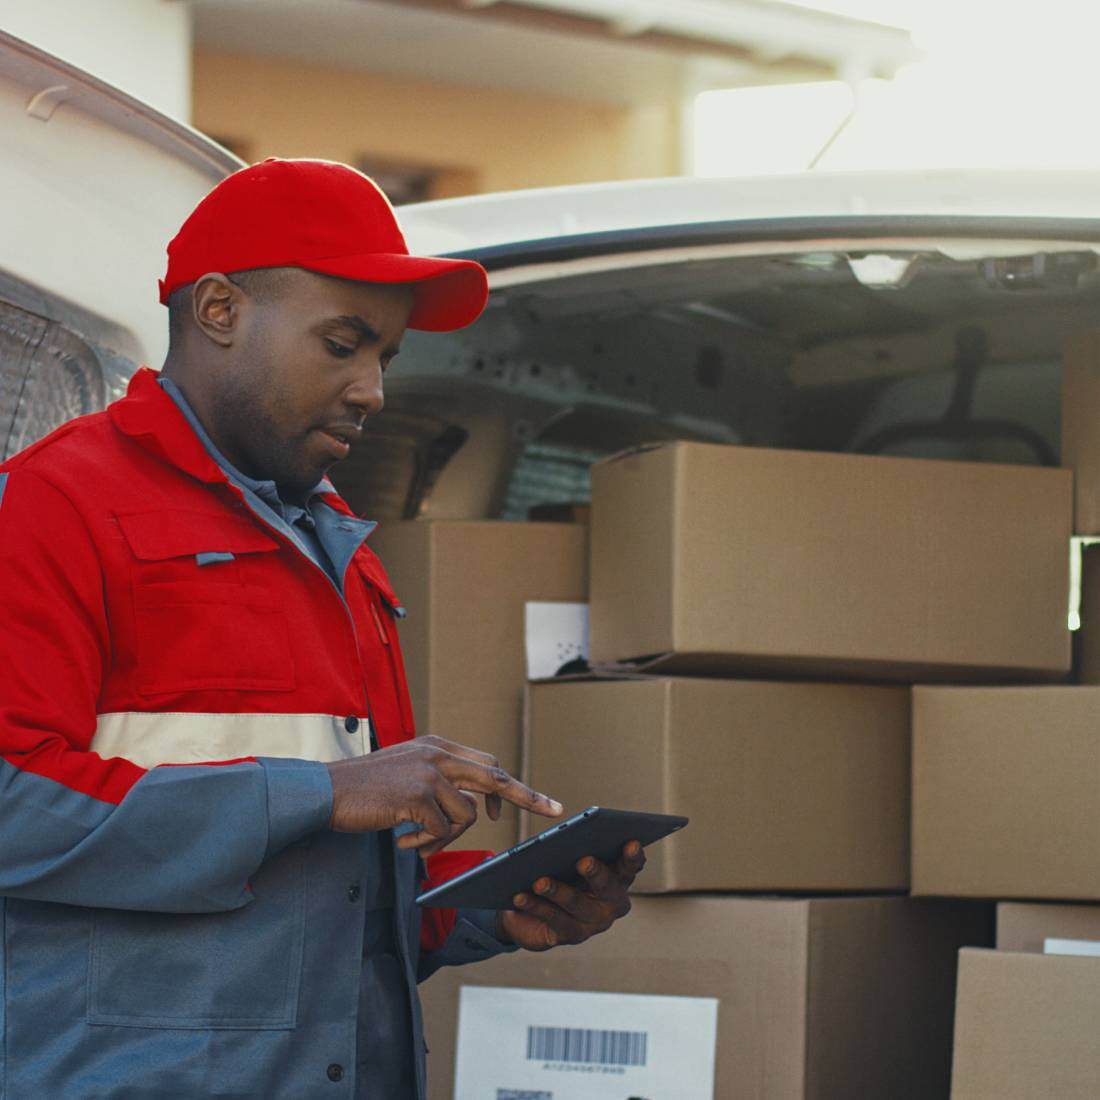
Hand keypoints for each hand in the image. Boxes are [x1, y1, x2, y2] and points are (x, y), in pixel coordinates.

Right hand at [326, 735, 561, 856]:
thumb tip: (471, 805)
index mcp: (437, 747)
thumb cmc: (363, 789)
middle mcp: (437, 755)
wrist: (325, 791)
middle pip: (495, 777)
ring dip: (444, 839)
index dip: (510, 785)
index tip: (538, 799)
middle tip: (553, 809)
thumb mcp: (406, 771)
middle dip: (527, 795)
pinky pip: (440, 831)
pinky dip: (423, 845)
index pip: (487, 763)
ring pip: (465, 816)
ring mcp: (428, 773)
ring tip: (414, 842)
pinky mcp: (417, 796)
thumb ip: (437, 778)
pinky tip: (401, 843)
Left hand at [496, 841, 645, 950]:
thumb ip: (573, 849)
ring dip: (557, 891)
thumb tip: (566, 837)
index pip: (630, 866)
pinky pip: (553, 920)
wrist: (531, 911)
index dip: (633, 856)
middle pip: (608, 887)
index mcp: (617, 878)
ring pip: (577, 905)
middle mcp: (612, 903)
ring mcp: (593, 923)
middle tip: (583, 861)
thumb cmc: (557, 873)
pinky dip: (536, 906)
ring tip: (539, 882)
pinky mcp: (571, 936)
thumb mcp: (567, 860)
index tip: (631, 842)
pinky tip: (520, 897)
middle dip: (596, 873)